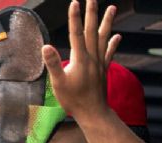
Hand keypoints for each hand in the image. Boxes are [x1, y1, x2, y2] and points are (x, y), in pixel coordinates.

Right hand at [42, 0, 120, 120]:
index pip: (76, 33)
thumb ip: (53, 64)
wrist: (93, 112)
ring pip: (103, 37)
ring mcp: (99, 62)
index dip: (75, 17)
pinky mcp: (103, 69)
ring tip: (112, 8)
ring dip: (107, 22)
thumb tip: (45, 46)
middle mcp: (92, 57)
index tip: (74, 3)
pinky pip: (109, 52)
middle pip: (91, 31)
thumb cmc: (73, 99)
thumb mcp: (58, 83)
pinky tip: (116, 36)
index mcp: (80, 58)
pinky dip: (113, 43)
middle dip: (92, 14)